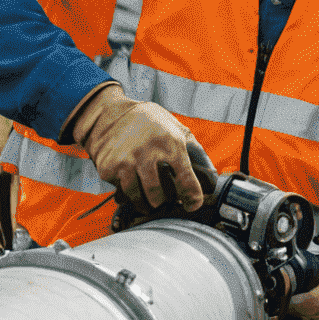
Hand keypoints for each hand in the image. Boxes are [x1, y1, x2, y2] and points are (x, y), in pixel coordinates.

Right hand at [70, 83, 216, 211]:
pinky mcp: (108, 167)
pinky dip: (126, 193)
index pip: (185, 179)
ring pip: (137, 196)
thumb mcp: (178, 129)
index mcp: (170, 143)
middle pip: (158, 194)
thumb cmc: (151, 123)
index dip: (192, 198)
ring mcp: (126, 161)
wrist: (112, 114)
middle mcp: (148, 152)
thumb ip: (195, 151)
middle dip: (163, 202)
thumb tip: (211, 176)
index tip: (192, 205)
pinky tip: (131, 187)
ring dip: (144, 203)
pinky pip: (120, 190)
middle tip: (164, 202)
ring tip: (149, 203)